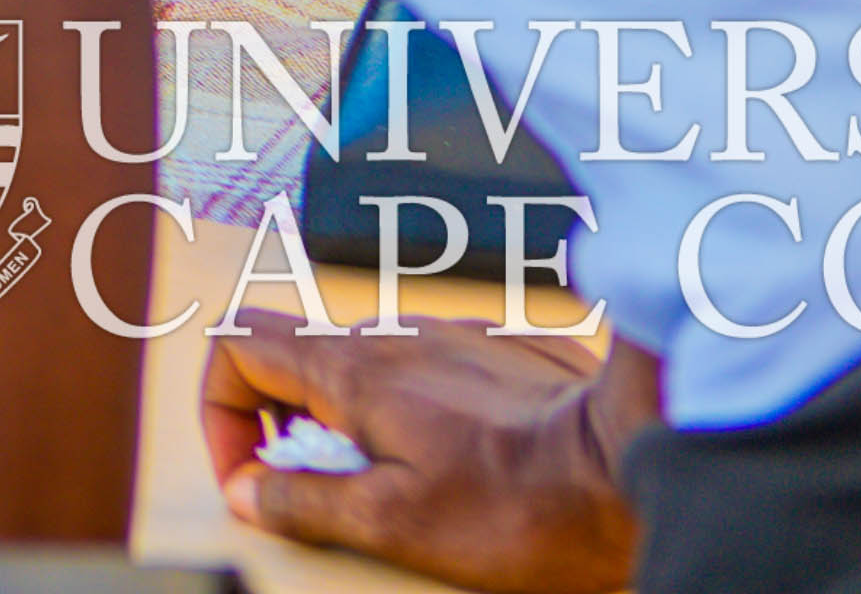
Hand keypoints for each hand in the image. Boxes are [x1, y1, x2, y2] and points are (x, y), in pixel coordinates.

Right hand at [196, 319, 640, 590]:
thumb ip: (307, 502)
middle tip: (330, 493)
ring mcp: (452, 336)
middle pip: (296, 356)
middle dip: (289, 426)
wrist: (640, 467)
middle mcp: (395, 335)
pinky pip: (427, 370)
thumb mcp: (396, 525)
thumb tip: (250, 493)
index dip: (220, 412)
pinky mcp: (501, 353)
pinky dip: (413, 414)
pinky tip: (460, 461)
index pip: (236, 344)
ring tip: (402, 486)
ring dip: (353, 422)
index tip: (254, 476)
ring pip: (364, 363)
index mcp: (354, 369)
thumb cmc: (526, 505)